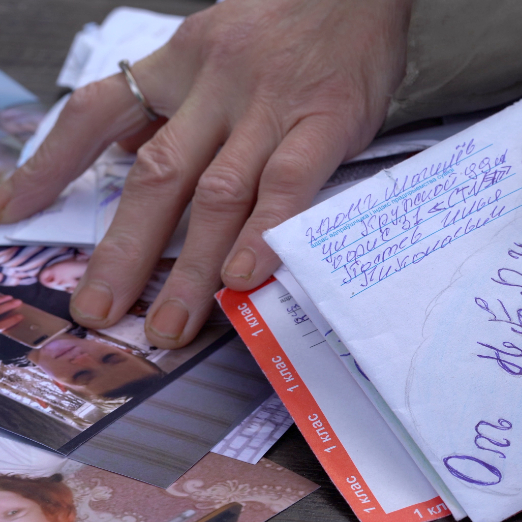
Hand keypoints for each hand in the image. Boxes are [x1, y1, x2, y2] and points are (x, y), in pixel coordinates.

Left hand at [0, 0, 410, 347]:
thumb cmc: (294, 16)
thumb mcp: (218, 40)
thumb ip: (182, 96)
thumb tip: (141, 144)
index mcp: (180, 63)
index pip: (98, 111)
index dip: (52, 164)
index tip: (14, 211)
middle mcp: (213, 87)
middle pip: (156, 175)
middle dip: (124, 250)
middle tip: (99, 308)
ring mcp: (268, 107)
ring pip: (217, 193)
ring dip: (192, 266)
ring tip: (173, 324)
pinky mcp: (325, 121)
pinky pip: (286, 183)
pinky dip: (264, 232)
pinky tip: (246, 276)